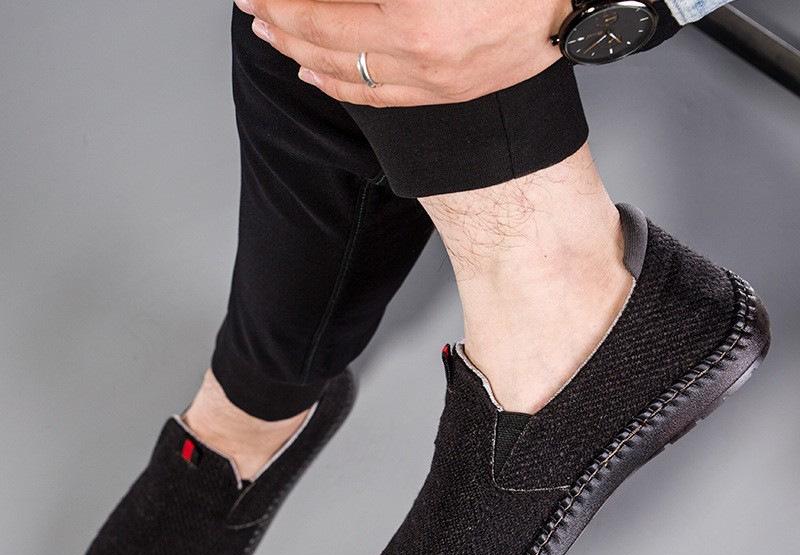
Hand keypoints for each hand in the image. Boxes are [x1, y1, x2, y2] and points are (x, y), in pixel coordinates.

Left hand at [235, 0, 573, 107]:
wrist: (574, 7)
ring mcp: (431, 81)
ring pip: (345, 74)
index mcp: (417, 15)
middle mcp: (419, 55)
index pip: (324, 7)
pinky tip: (314, 75)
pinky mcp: (441, 94)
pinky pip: (374, 98)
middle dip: (280, 21)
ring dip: (300, 54)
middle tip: (253, 7)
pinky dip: (337, 86)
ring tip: (272, 36)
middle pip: (326, 42)